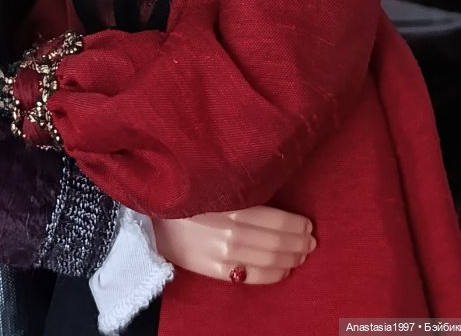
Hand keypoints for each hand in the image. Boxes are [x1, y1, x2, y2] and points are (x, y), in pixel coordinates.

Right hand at [152, 205, 315, 284]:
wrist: (149, 219)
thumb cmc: (183, 195)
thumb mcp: (213, 185)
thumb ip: (241, 191)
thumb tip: (275, 199)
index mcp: (231, 205)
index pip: (276, 220)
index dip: (296, 224)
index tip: (308, 223)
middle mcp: (230, 232)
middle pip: (276, 242)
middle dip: (299, 242)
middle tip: (311, 240)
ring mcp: (223, 255)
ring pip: (269, 260)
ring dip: (291, 258)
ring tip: (302, 254)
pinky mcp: (214, 271)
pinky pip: (252, 277)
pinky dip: (274, 274)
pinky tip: (284, 270)